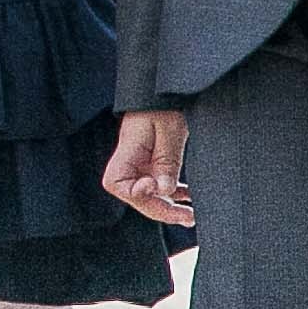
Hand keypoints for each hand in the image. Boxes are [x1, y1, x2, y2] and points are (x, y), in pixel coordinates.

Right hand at [105, 109, 193, 225]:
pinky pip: (158, 185)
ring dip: (168, 206)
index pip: (116, 184)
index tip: (158, 186)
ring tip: (191, 216)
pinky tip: (189, 197)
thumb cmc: (165, 104)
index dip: (136, 193)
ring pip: (148, 195)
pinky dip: (173, 194)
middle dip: (160, 210)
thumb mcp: (171, 131)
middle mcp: (130, 161)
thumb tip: (164, 191)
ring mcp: (140, 163)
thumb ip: (167, 162)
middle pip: (135, 196)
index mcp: (127, 150)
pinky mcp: (152, 162)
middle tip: (188, 217)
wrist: (165, 90)